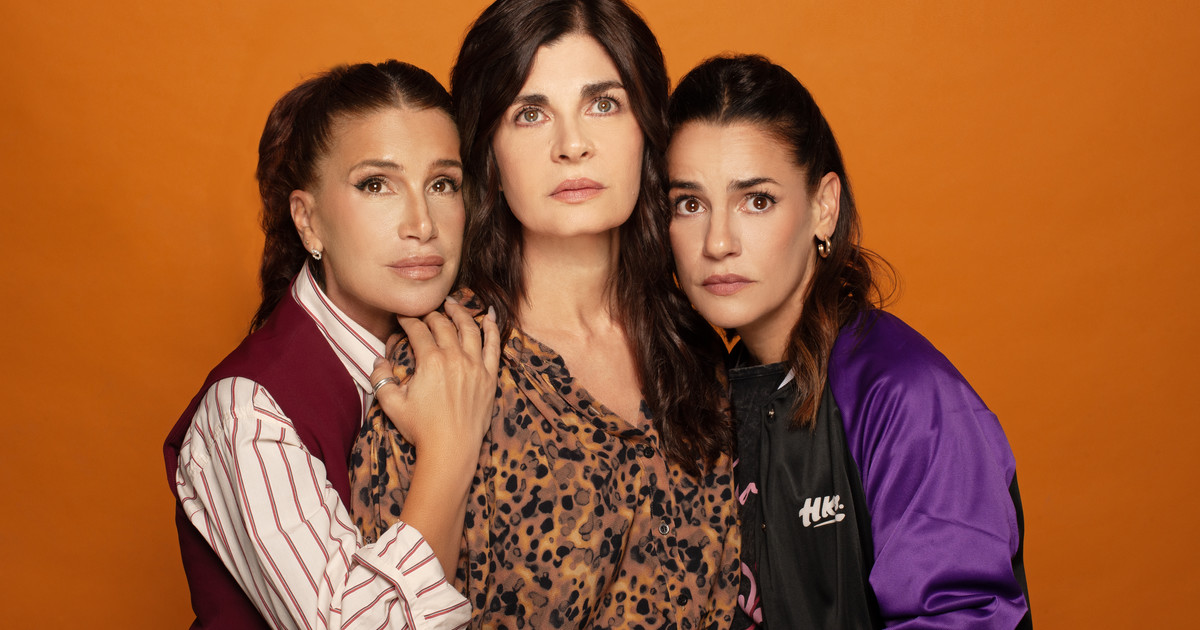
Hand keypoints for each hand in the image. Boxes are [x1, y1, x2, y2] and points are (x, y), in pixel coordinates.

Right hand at [370, 298, 499, 456]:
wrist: (451, 450)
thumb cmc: (421, 429)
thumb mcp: (391, 404)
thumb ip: (381, 379)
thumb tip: (379, 361)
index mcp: (430, 361)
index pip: (418, 331)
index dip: (408, 321)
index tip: (403, 317)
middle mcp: (455, 358)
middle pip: (443, 325)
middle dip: (432, 314)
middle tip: (426, 311)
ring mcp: (475, 366)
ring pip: (469, 329)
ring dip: (460, 313)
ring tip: (452, 304)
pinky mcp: (489, 377)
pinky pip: (494, 346)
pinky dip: (491, 328)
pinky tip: (487, 316)